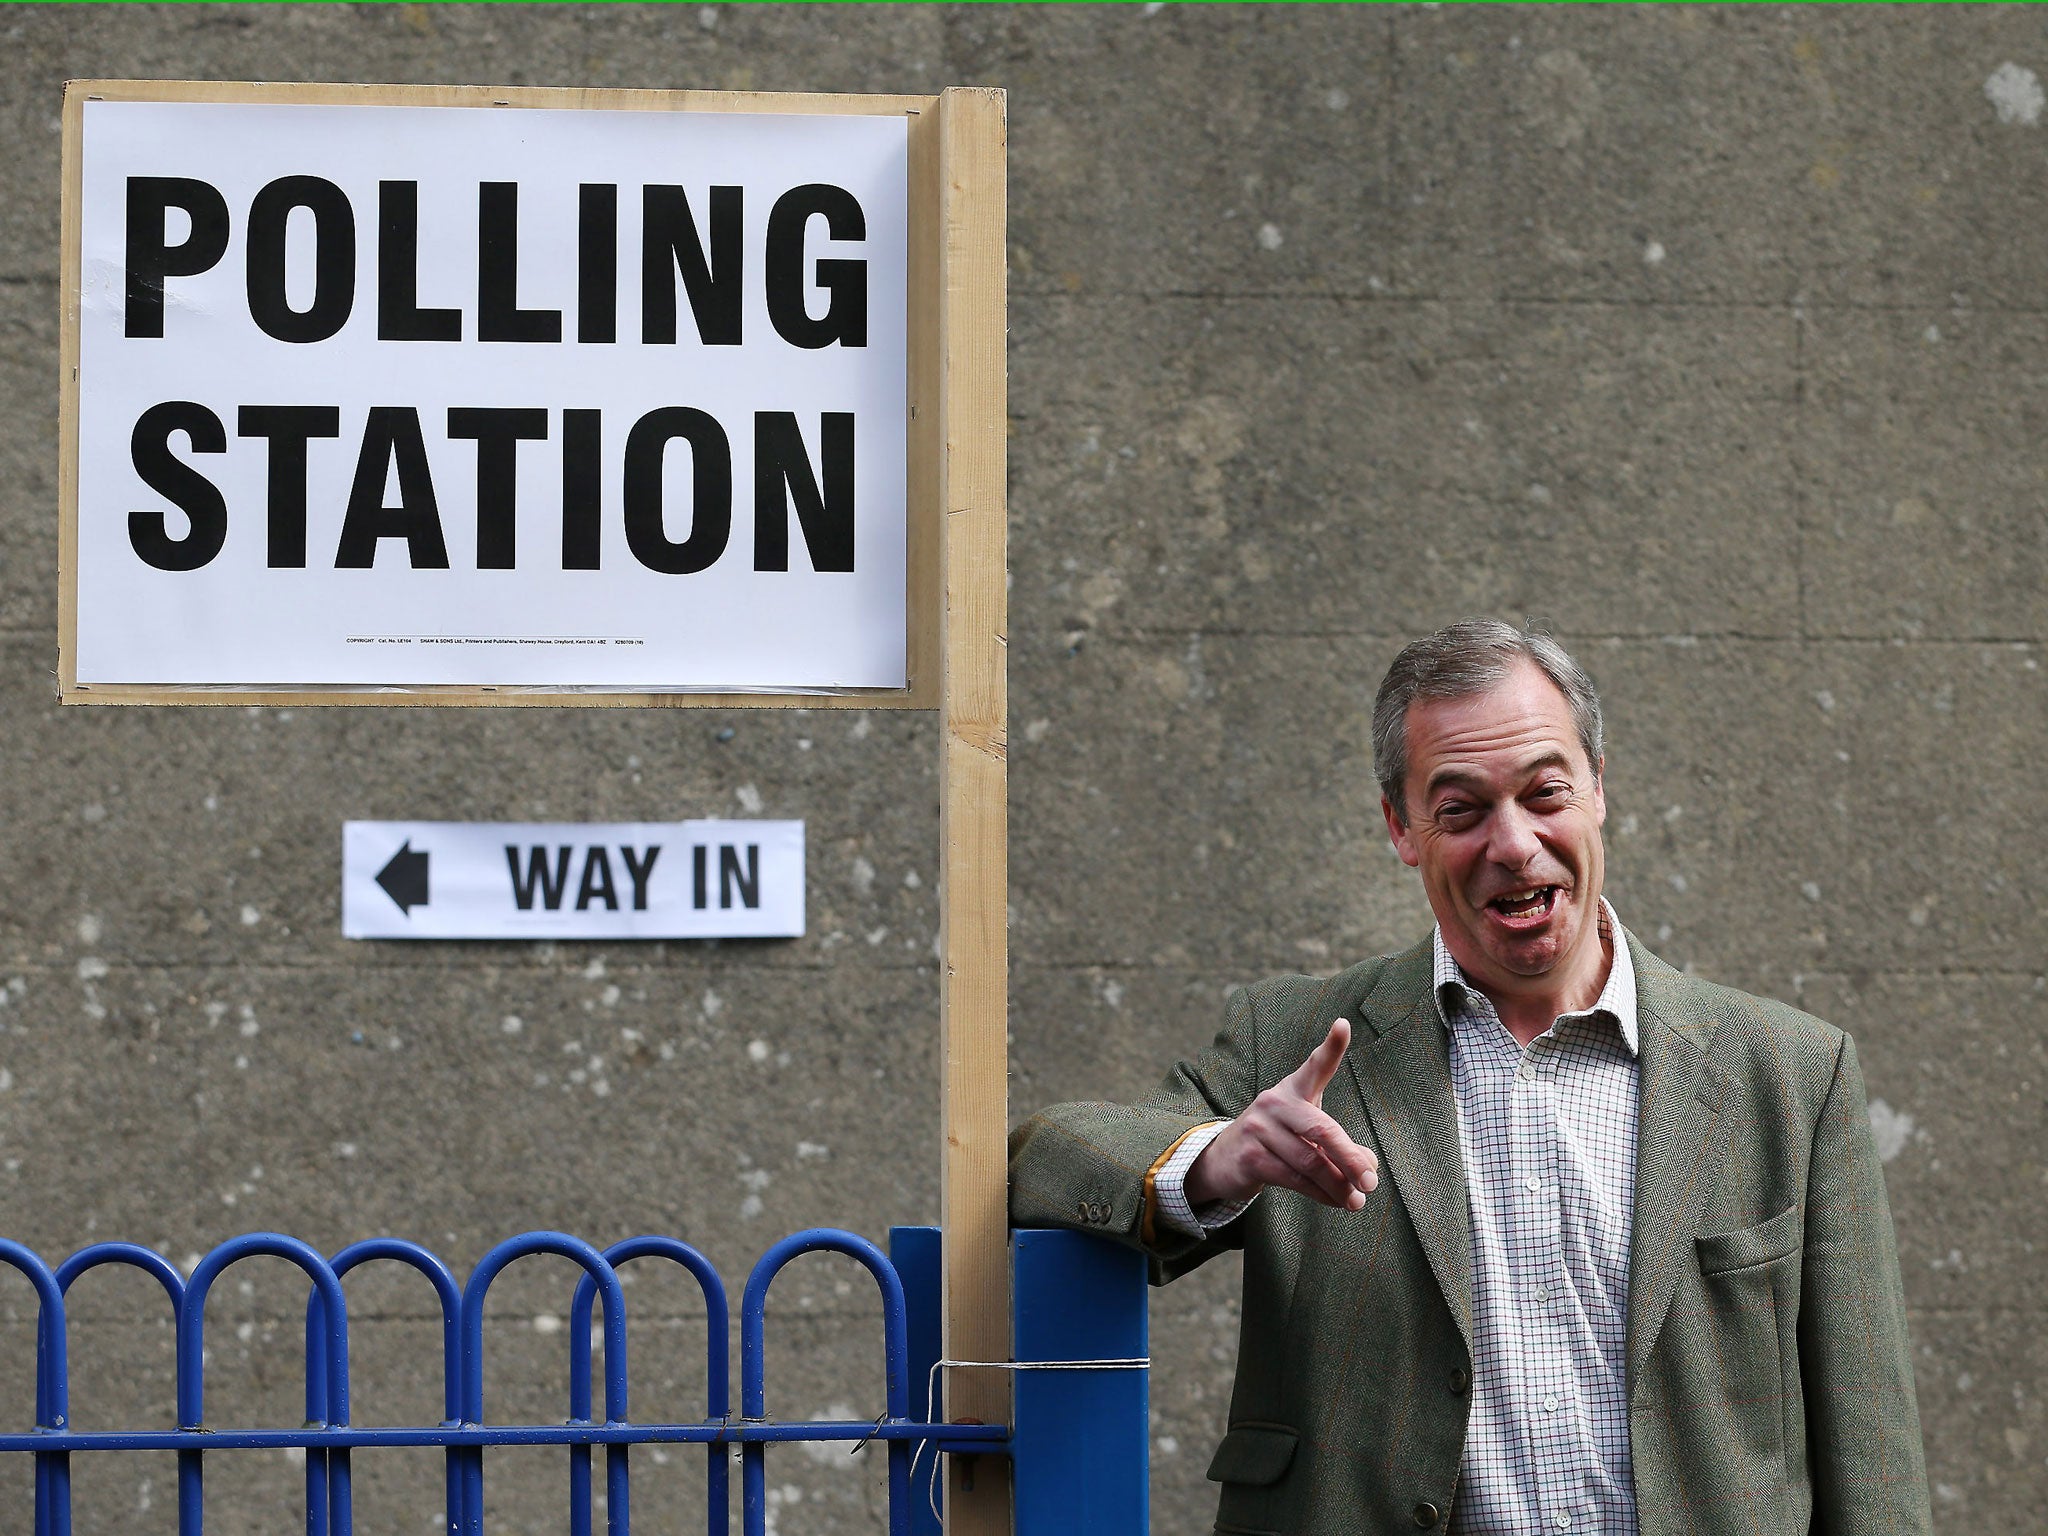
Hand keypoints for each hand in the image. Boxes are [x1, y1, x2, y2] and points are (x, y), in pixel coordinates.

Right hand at [1184, 1018, 1379, 1210]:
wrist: (1224, 1158)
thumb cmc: (1278, 1139)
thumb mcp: (1307, 1134)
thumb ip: (1339, 1146)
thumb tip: (1368, 1169)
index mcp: (1293, 1089)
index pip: (1315, 1066)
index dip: (1331, 1046)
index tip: (1343, 1024)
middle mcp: (1275, 1103)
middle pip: (1322, 1129)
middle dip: (1350, 1158)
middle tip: (1371, 1181)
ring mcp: (1259, 1129)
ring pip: (1310, 1162)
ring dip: (1338, 1186)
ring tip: (1356, 1200)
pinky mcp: (1251, 1157)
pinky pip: (1294, 1180)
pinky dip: (1320, 1194)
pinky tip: (1334, 1201)